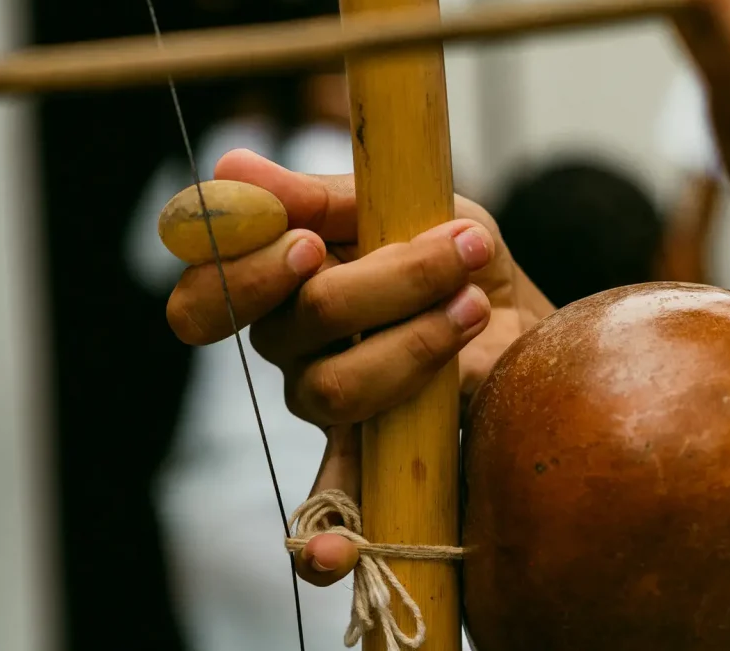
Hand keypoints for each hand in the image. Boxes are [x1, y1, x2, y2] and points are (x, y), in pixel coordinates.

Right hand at [166, 148, 554, 583]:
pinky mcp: (375, 454)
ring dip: (416, 341)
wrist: (522, 316)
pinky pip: (332, 506)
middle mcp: (294, 351)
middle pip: (292, 330)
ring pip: (332, 388)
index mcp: (286, 287)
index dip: (244, 271)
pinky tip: (329, 562)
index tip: (312, 243)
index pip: (207, 295)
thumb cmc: (457, 254)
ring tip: (475, 305)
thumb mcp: (407, 205)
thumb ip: (324, 195)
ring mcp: (330, 406)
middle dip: (381, 285)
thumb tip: (229, 167)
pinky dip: (323, 542)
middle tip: (449, 249)